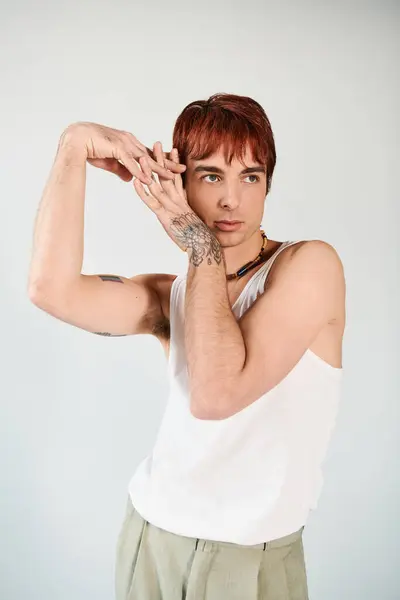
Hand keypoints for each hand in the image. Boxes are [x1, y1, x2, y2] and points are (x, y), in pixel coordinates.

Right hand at [58, 122, 186, 183]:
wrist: (75, 138)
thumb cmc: (90, 148)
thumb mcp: (110, 162)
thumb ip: (122, 170)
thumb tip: (130, 179)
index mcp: (129, 143)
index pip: (149, 154)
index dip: (162, 161)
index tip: (174, 168)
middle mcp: (129, 141)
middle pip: (152, 155)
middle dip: (167, 163)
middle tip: (182, 171)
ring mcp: (124, 143)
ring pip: (144, 158)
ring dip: (157, 168)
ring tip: (170, 177)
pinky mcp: (116, 148)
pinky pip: (130, 162)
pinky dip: (139, 171)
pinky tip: (147, 179)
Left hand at [133, 141, 219, 260]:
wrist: (203, 245)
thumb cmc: (200, 237)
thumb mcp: (193, 222)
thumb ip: (189, 214)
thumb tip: (187, 213)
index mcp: (183, 200)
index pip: (177, 178)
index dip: (174, 163)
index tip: (173, 149)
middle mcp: (177, 201)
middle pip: (167, 176)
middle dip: (162, 159)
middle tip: (158, 143)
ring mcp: (170, 208)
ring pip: (158, 185)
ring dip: (149, 171)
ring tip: (142, 155)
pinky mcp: (164, 217)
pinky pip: (151, 202)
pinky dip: (143, 192)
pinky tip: (135, 182)